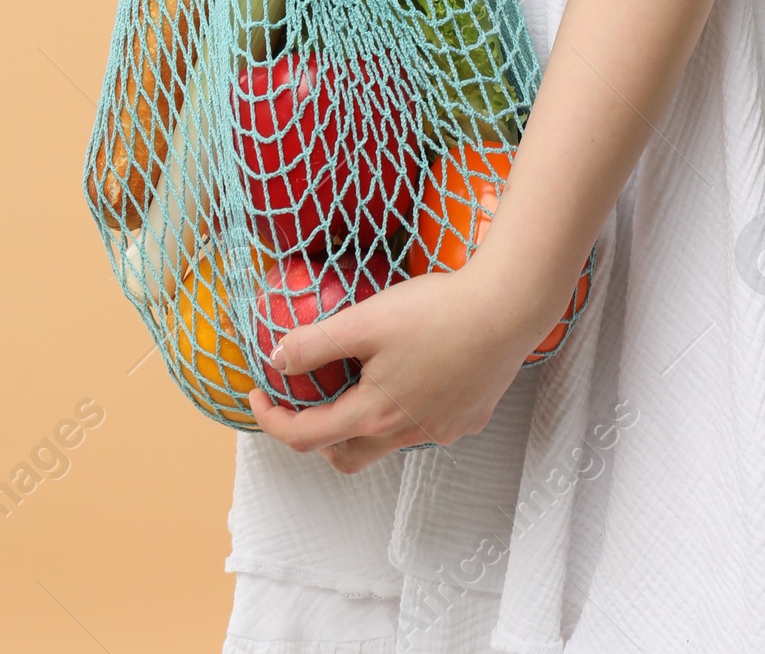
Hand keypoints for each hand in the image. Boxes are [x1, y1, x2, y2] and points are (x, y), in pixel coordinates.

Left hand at [246, 263, 539, 473]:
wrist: (507, 309)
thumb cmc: (437, 310)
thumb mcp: (365, 319)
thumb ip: (316, 343)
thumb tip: (277, 360)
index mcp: (374, 414)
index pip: (306, 437)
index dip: (271, 419)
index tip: (257, 394)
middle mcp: (406, 433)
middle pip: (347, 457)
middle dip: (318, 438)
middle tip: (307, 404)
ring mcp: (441, 430)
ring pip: (388, 442)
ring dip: (365, 424)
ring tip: (362, 382)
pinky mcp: (468, 418)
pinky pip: (426, 425)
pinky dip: (407, 410)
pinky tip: (415, 374)